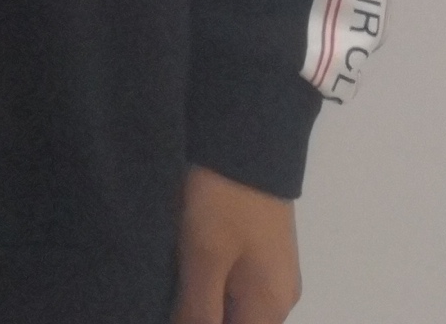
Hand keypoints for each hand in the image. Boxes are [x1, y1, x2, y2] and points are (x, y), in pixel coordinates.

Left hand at [176, 165, 302, 323]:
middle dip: (198, 316)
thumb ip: (198, 310)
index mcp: (269, 307)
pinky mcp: (261, 251)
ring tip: (171, 280)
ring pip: (233, 306)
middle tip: (167, 292)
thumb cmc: (226, 202)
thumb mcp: (203, 258)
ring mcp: (271, 273)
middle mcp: (278, 298)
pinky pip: (234, 283)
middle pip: (236, 323)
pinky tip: (182, 265)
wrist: (248, 139)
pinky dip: (210, 282)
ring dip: (203, 300)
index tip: (172, 308)